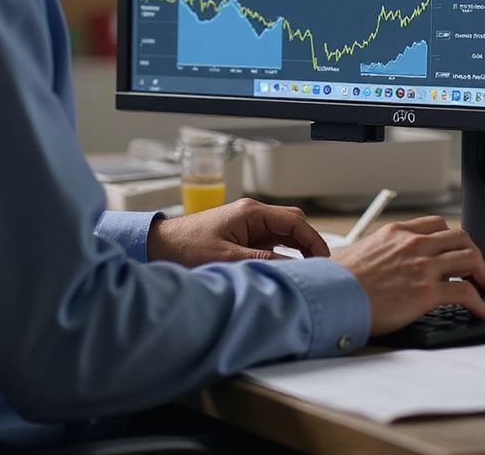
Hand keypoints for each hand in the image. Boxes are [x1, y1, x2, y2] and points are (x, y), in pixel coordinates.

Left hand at [146, 197, 330, 265]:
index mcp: (251, 212)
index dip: (314, 241)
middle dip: (310, 244)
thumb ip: (262, 260)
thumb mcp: (227, 258)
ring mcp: (248, 224)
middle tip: (319, 268)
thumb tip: (293, 269)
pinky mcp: (241, 235)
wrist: (159, 246)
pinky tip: (287, 269)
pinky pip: (271, 241)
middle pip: (293, 224)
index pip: (295, 222)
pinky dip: (283, 253)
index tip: (325, 260)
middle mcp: (252, 214)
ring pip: (284, 233)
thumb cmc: (186, 248)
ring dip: (297, 249)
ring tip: (307, 271)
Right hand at [331, 216, 484, 335]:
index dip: (453, 239)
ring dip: (484, 275)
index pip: (437, 225)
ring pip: (470, 259)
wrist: (331, 295)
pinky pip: (465, 292)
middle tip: (480, 272)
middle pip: (461, 238)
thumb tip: (371, 260)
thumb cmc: (338, 278)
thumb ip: (375, 250)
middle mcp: (413, 243)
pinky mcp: (426, 291)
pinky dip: (479, 302)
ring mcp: (422, 266)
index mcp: (397, 232)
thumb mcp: (357, 251)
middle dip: (475, 255)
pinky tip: (480, 311)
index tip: (458, 251)